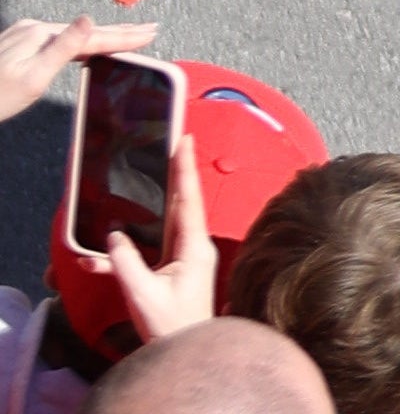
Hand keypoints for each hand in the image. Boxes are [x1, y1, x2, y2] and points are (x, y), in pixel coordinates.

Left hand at [0, 16, 159, 123]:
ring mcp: (24, 35)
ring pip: (73, 33)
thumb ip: (63, 48)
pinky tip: (86, 42)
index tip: (150, 33)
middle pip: (86, 31)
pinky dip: (80, 40)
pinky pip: (58, 38)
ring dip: (102, 35)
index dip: (125, 36)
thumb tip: (89, 19)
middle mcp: (34, 29)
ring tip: (127, 35)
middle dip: (120, 31)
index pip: (94, 35)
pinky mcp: (17, 43)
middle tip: (150, 29)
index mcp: (41, 36)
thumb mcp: (33, 79)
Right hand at [102, 135, 215, 341]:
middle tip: (176, 144)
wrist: (188, 349)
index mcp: (193, 248)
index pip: (188, 200)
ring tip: (162, 171)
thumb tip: (114, 237)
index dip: (185, 170)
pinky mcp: (178, 268)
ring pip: (171, 219)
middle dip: (179, 174)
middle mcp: (194, 247)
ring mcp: (188, 257)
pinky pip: (160, 241)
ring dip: (164, 197)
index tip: (186, 141)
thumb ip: (126, 263)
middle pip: (184, 202)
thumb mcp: (143, 293)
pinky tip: (125, 235)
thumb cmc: (172, 325)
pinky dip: (146, 232)